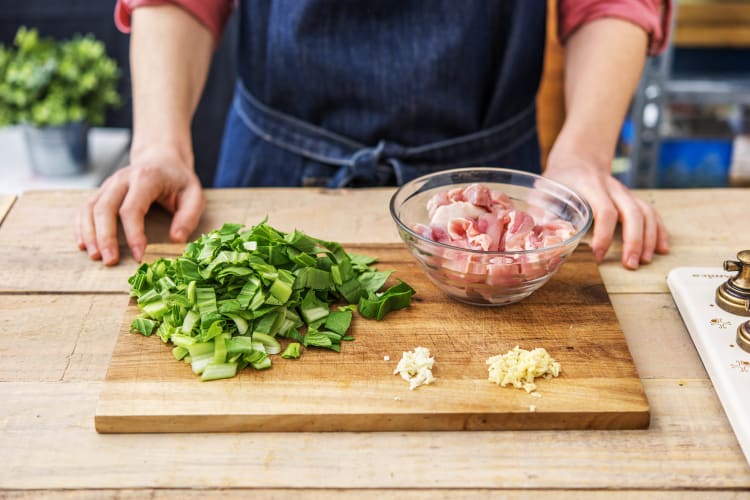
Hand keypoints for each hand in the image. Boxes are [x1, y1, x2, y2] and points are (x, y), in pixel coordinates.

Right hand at [76, 152, 204, 265]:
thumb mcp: (194, 195)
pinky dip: (82, 226)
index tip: (140, 255)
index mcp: (146, 178)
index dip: (134, 234)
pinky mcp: (102, 191)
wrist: (162, 158)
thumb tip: (176, 240)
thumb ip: (188, 217)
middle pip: (105, 208)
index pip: (132, 208)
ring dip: (90, 234)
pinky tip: (83, 244)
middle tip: (110, 261)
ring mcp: (109, 184)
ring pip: (91, 208)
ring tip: (95, 256)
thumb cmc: (178, 181)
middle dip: (105, 236)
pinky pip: (86, 208)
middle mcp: (122, 179)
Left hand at [543, 154, 668, 269]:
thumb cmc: (560, 181)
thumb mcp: (545, 193)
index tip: (598, 255)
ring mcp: (625, 192)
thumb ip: (544, 215)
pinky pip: (651, 213)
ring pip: (645, 212)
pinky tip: (661, 249)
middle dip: (634, 240)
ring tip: (645, 261)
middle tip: (631, 265)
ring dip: (649, 238)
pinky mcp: (632, 198)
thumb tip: (542, 240)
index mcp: (589, 185)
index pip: (604, 210)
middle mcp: (612, 187)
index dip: (603, 234)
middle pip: (632, 212)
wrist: (578, 159)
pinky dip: (659, 231)